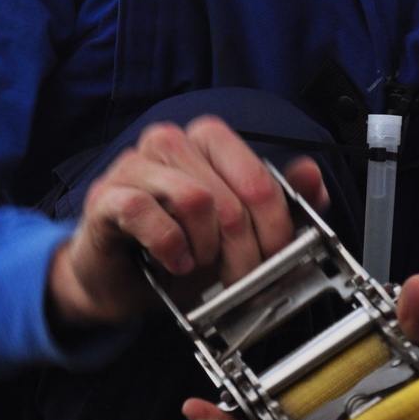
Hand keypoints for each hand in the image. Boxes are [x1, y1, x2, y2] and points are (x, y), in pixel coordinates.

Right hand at [46, 117, 327, 330]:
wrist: (120, 279)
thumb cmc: (179, 247)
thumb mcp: (237, 230)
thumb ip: (277, 202)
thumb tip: (312, 177)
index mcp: (206, 140)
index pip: (257, 175)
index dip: (274, 224)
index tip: (275, 257)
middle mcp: (169, 141)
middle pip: (230, 195)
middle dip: (244, 248)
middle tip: (241, 277)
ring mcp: (134, 165)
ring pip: (194, 199)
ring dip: (205, 247)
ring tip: (200, 264)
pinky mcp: (105, 195)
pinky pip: (145, 212)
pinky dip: (169, 245)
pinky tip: (174, 262)